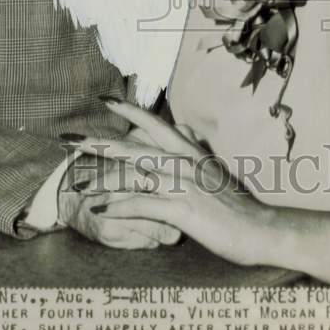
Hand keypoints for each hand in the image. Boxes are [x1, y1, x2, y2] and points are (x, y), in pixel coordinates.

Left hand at [69, 100, 270, 265]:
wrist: (261, 229)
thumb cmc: (236, 204)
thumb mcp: (215, 169)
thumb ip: (197, 149)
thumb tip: (187, 129)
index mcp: (189, 152)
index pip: (154, 123)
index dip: (128, 111)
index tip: (103, 100)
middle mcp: (183, 162)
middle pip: (132, 147)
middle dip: (98, 144)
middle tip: (68, 139)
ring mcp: (183, 185)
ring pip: (133, 175)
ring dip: (100, 182)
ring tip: (76, 186)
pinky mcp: (183, 209)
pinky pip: (143, 205)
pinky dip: (119, 207)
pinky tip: (100, 212)